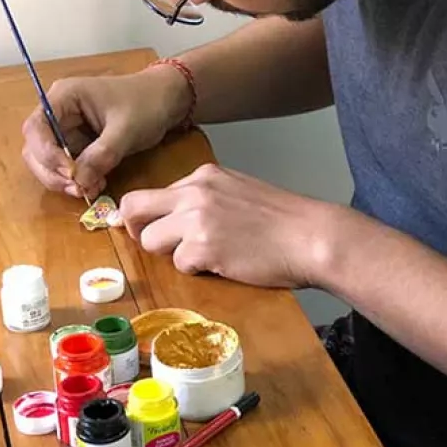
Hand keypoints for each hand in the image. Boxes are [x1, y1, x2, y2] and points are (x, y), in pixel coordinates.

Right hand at [20, 67, 190, 199]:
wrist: (168, 100)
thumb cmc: (148, 103)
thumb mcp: (126, 130)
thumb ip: (101, 155)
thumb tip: (79, 182)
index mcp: (64, 97)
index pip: (36, 129)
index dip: (46, 154)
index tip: (68, 174)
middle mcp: (58, 112)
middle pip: (36, 148)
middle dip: (53, 172)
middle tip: (78, 189)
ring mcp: (68, 129)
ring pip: (49, 162)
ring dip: (64, 180)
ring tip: (89, 189)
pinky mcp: (79, 143)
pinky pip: (68, 166)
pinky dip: (77, 179)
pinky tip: (96, 185)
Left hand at [118, 163, 348, 290]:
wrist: (312, 237)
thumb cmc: (285, 221)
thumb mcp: (240, 192)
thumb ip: (207, 198)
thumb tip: (177, 218)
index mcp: (205, 176)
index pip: (154, 192)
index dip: (149, 215)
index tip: (153, 228)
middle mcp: (195, 191)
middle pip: (134, 208)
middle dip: (136, 230)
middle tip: (157, 246)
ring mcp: (197, 219)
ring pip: (150, 240)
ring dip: (172, 253)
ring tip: (206, 256)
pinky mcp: (203, 247)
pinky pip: (179, 264)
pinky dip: (198, 270)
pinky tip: (225, 264)